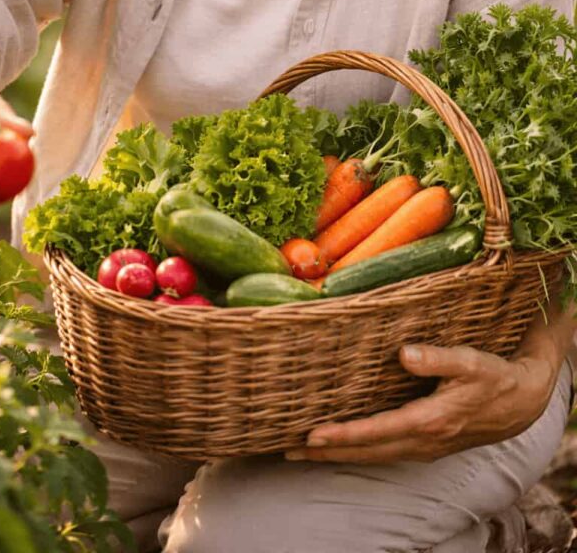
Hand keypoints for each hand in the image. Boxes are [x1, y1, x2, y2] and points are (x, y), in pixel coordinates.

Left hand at [285, 343, 556, 464]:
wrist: (520, 402)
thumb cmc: (493, 376)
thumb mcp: (470, 361)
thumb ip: (437, 358)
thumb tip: (404, 353)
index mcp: (428, 420)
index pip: (376, 431)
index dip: (343, 435)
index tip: (311, 434)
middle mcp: (422, 440)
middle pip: (365, 452)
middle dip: (326, 453)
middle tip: (286, 449)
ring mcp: (423, 447)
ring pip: (372, 456)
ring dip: (337, 456)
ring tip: (300, 452)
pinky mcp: (424, 444)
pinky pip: (383, 453)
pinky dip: (357, 452)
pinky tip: (339, 447)